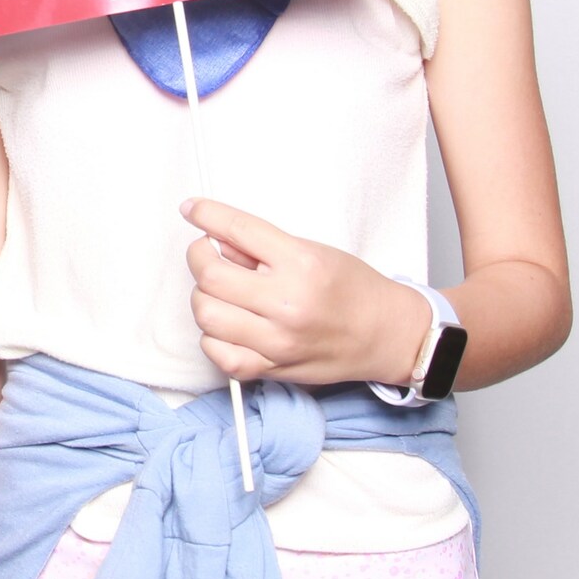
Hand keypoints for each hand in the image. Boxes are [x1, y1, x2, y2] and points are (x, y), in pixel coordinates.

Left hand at [181, 198, 425, 386]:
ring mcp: (278, 341)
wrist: (385, 334)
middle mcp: (287, 303)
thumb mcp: (313, 251)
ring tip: (222, 292)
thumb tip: (216, 239)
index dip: (206, 214)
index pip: (238, 229)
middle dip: (199, 257)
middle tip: (208, 253)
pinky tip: (228, 325)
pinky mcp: (273, 368)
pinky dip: (213, 337)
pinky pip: (219, 354)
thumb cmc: (354, 290)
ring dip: (205, 297)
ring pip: (207, 314)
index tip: (192, 209)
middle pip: (210, 275)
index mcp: (301, 264)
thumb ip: (261, 248)